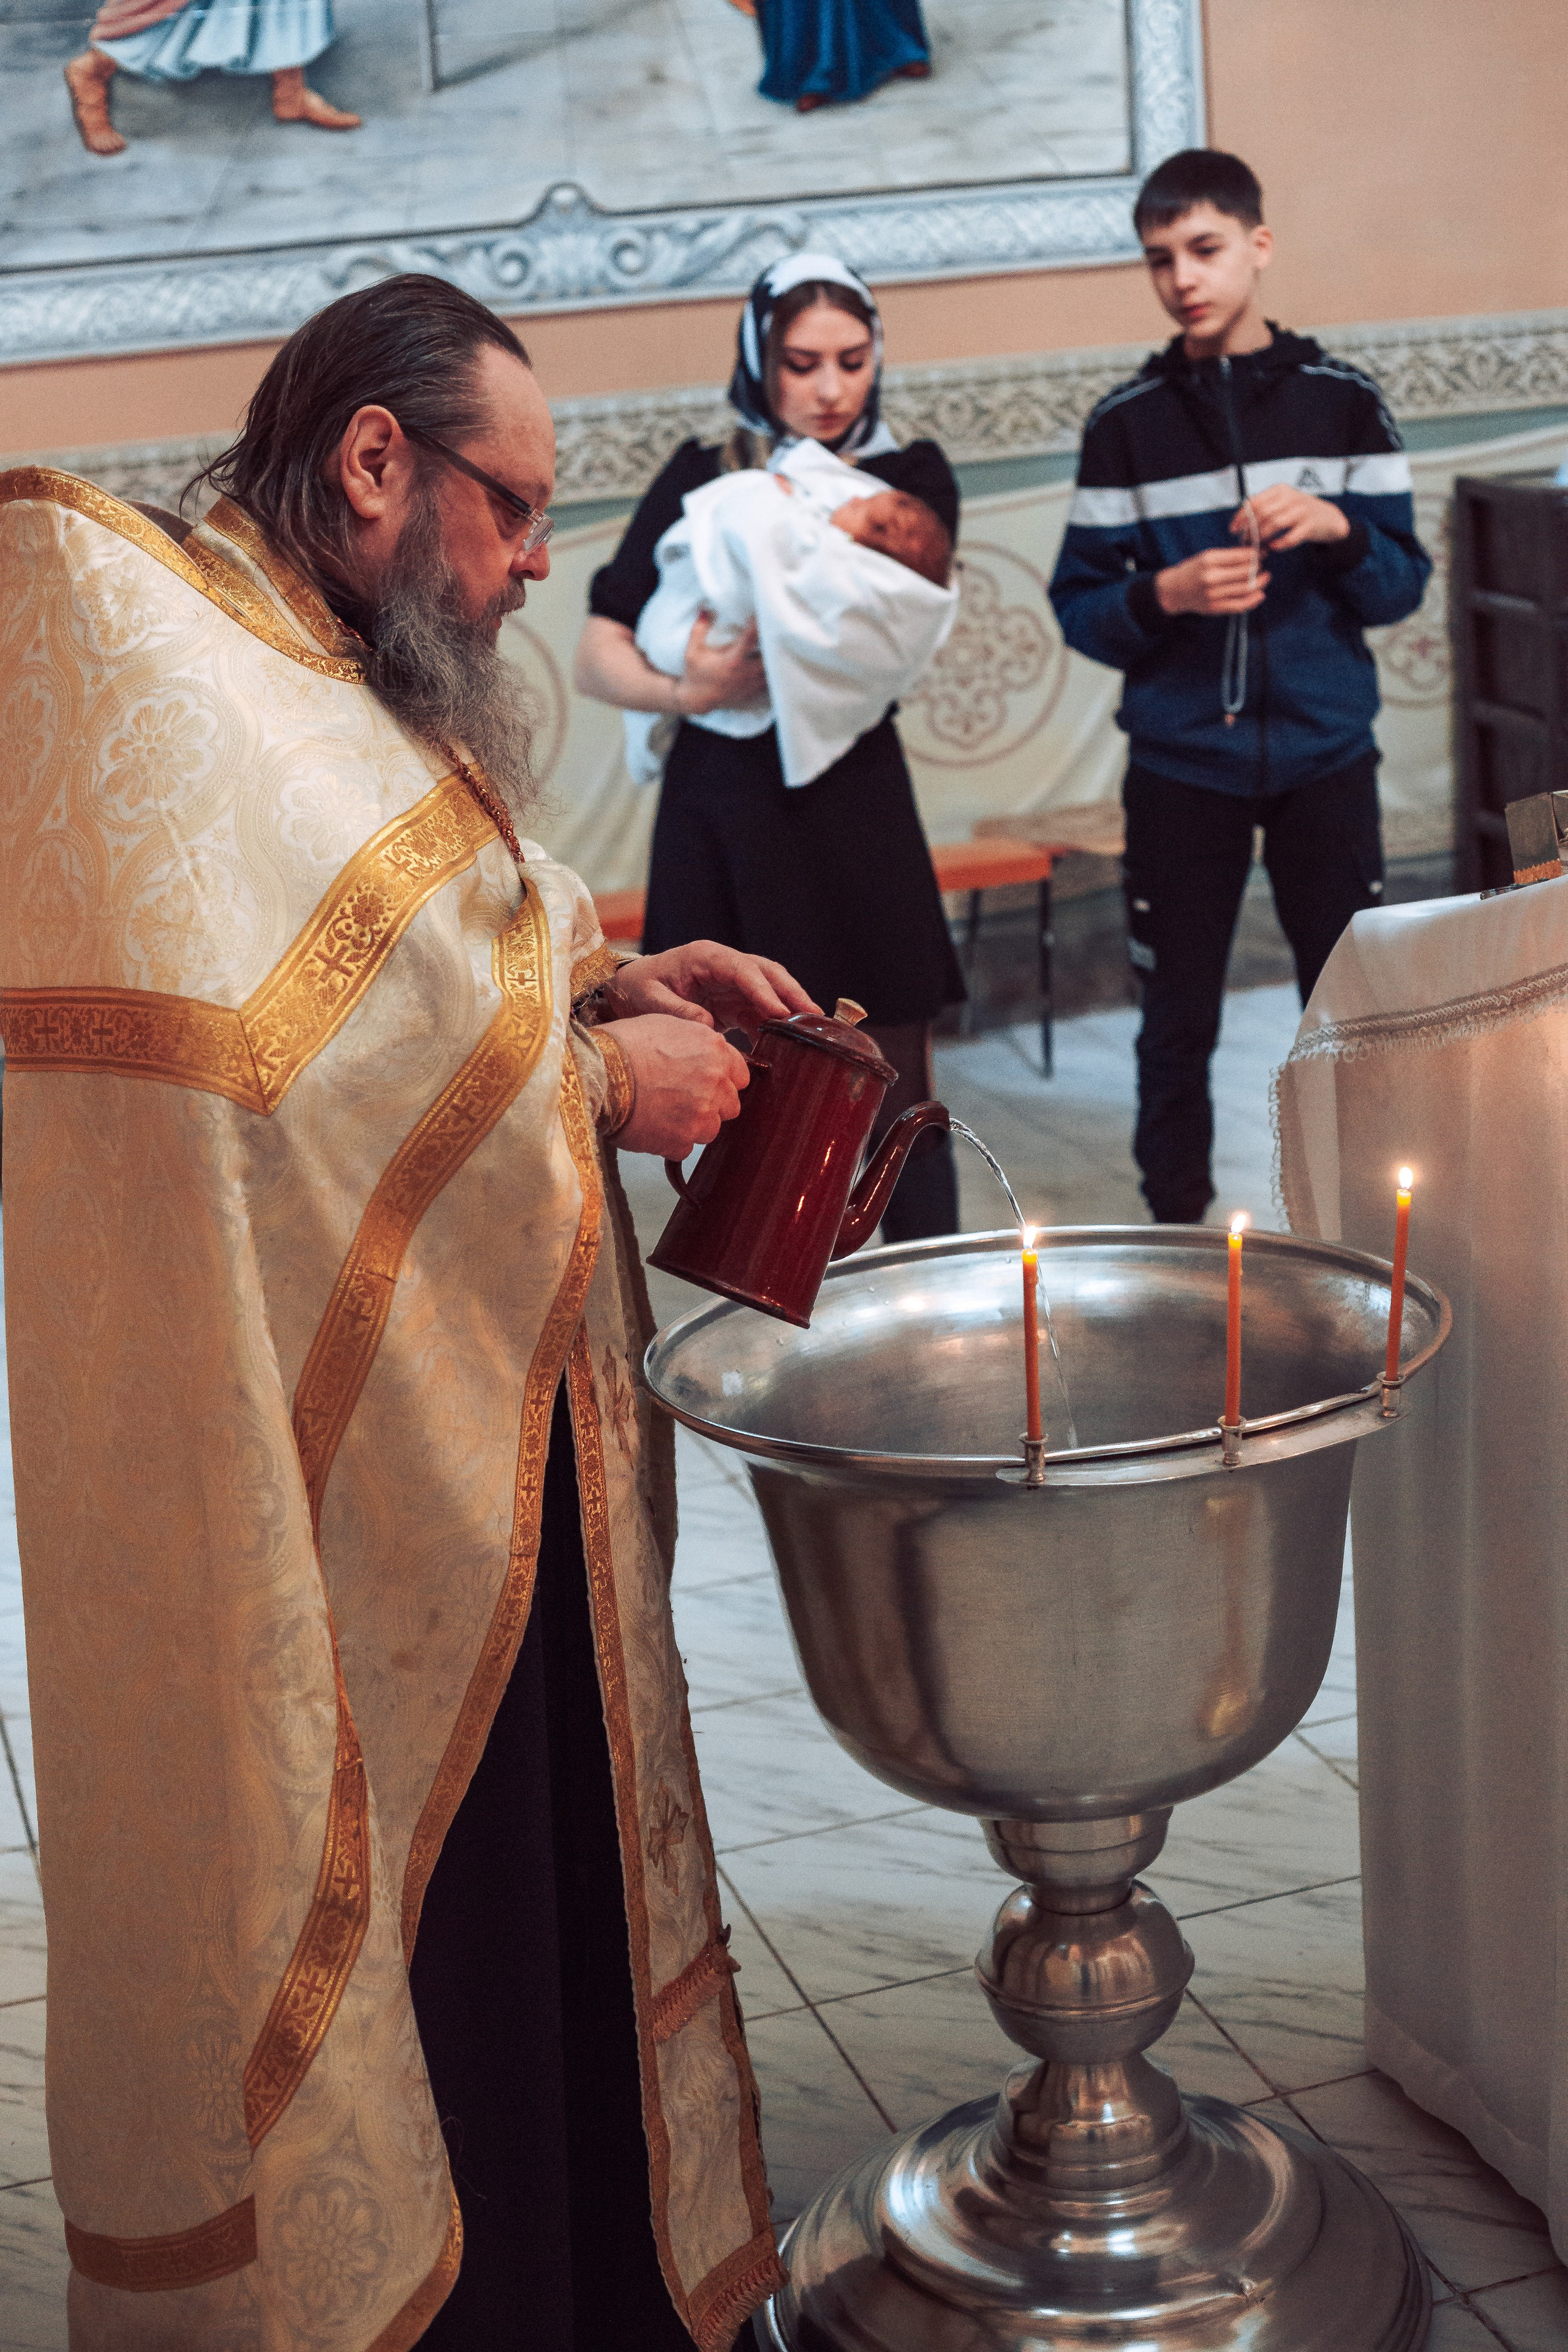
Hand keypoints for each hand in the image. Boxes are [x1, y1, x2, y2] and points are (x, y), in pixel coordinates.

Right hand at [600, 1015, 750, 1156]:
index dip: (722, 1080)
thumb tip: (704, 1054)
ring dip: (691, 1125)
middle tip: (681, 1099)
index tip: (707, 1083)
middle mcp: (716, 1084)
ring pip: (709, 1130)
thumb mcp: (667, 1024)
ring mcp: (701, 1116)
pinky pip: (684, 1147)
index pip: (740, 1075)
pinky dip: (670, 1141)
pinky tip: (650, 1125)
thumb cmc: (624, 1044)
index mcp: (715, 1051)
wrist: (597, 1072)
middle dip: (711, 1105)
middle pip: (729, 1106)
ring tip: (662, 1113)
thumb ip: (696, 1042)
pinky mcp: (681, 1142)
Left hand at [601, 942, 819, 1032]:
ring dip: (789, 1008)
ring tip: (812, 1029)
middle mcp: (723, 965)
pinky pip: (758, 1011)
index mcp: (704, 957)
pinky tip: (786, 1045)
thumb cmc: (636, 989)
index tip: (781, 1011)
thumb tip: (707, 1027)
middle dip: (791, 992)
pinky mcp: (731, 1001)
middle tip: (813, 1015)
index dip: (764, 989)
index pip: (743, 969)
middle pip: (766, 973)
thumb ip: (677, 1011)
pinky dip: (773, 1026)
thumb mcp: (648, 999)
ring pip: (769, 991)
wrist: (628, 990)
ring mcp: (730, 983)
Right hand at [676, 613, 766, 715]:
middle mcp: (746, 673)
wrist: (697, 701)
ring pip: (775, 668)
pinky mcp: (754, 691)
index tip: (760, 612)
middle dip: (773, 641)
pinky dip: (774, 671)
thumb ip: (699, 630)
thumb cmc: (695, 674)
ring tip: (777, 643)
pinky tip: (774, 662)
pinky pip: (772, 681)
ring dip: (776, 656)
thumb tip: (704, 610)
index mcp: (732, 661)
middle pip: (771, 654)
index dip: (757, 624)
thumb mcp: (692, 651)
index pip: (751, 638)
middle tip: (775, 628)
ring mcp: (752, 684)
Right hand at [1154, 545, 1269, 616]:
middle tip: (1262, 565)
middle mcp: (1211, 577)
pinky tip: (1260, 594)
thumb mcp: (1207, 556)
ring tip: (1264, 577)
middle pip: (1246, 572)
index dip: (1256, 554)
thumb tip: (1254, 554)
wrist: (1174, 591)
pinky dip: (1253, 600)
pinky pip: (1240, 605)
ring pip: (1246, 588)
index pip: (1241, 556)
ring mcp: (1213, 594)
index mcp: (1209, 560)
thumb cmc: (1193, 570)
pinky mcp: (1215, 608)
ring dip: (1260, 582)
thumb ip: (1228, 556)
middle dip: (1258, 567)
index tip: (1262, 552)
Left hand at [1243, 484, 1350, 550]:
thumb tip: (1240, 521)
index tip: (1233, 530)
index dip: (1241, 517)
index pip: (1254, 502)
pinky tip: (1274, 547)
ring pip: (1273, 524)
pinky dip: (1279, 544)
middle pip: (1262, 514)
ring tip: (1258, 547)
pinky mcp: (1310, 526)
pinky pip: (1290, 537)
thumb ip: (1264, 507)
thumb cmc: (1299, 513)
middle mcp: (1291, 497)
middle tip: (1245, 543)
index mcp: (1280, 490)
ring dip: (1262, 538)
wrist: (1329, 518)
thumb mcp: (1282, 503)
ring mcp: (1301, 511)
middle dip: (1250, 530)